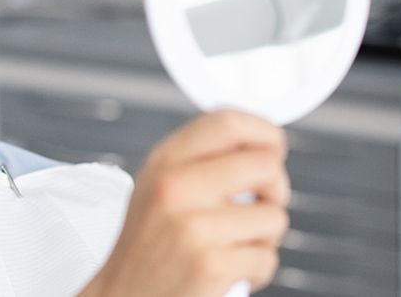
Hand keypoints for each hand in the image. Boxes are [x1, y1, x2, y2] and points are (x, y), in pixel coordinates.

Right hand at [80, 110, 289, 296]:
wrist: (124, 296)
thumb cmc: (147, 245)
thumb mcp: (157, 186)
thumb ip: (199, 160)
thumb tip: (260, 144)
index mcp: (163, 161)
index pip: (228, 122)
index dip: (264, 132)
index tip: (273, 147)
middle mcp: (175, 187)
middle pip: (265, 165)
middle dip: (276, 188)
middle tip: (262, 204)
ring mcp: (193, 226)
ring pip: (274, 216)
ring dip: (264, 237)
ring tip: (234, 244)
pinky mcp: (210, 264)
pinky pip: (266, 258)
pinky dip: (256, 269)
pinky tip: (229, 270)